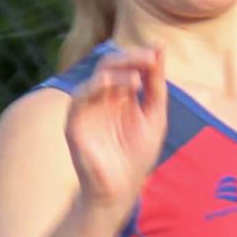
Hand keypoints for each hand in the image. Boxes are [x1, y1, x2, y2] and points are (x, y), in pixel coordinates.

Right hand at [65, 45, 167, 216]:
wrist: (121, 189)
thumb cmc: (137, 155)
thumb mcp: (154, 117)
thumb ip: (156, 85)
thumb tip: (160, 48)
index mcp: (121, 94)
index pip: (127, 64)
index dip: (142, 55)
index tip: (159, 50)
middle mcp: (102, 97)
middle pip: (111, 64)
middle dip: (131, 58)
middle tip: (149, 58)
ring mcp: (88, 108)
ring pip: (97, 78)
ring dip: (117, 72)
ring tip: (136, 78)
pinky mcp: (75, 122)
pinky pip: (80, 98)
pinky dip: (94, 87)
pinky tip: (112, 84)